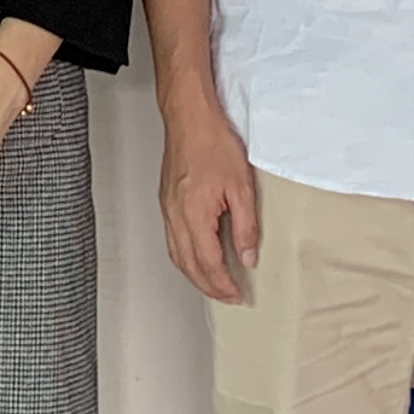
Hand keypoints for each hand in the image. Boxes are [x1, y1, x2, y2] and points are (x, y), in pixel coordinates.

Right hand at [157, 96, 261, 303]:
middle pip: (188, 264)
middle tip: (228, 296)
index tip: (238, 295)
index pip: (208, 263)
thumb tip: (247, 256)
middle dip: (208, 286)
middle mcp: (175, 215)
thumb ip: (245, 226)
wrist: (190, 117)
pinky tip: (196, 255)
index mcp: (194, 214)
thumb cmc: (214, 143)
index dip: (223, 284)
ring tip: (214, 283)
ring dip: (194, 274)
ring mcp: (167, 207)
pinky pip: (172, 239)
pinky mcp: (166, 199)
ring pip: (176, 253)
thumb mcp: (241, 187)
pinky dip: (184, 256)